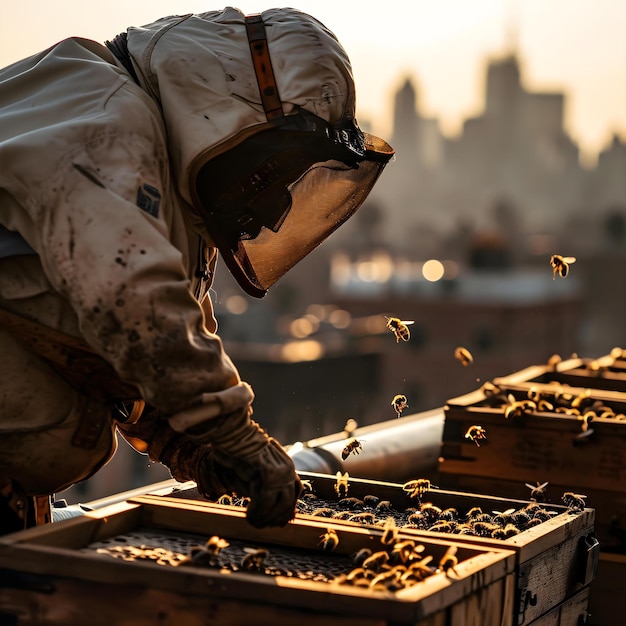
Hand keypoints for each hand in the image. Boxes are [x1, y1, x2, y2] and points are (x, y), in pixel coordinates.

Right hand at [184, 407, 301, 527]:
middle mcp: (287, 468)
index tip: (274, 522)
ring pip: (281, 505)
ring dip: (266, 518)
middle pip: (290, 502)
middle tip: (261, 525)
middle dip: (275, 518)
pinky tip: (248, 515)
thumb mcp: (254, 474)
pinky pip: (266, 501)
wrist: (231, 435)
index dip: (285, 510)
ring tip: (252, 521)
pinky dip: (257, 513)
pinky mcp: (269, 473)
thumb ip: (263, 490)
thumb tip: (268, 514)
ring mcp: (280, 471)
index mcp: (286, 465)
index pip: (296, 493)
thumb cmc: (238, 453)